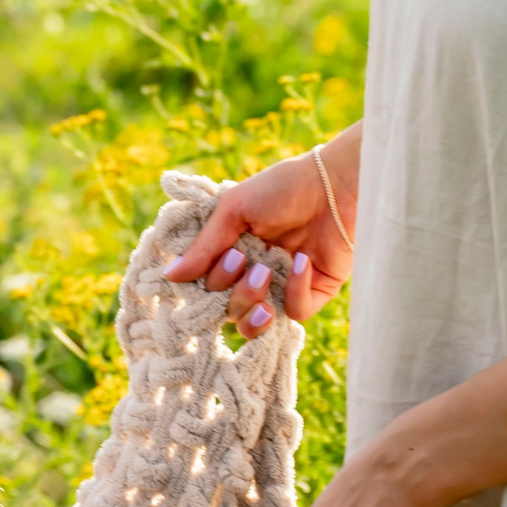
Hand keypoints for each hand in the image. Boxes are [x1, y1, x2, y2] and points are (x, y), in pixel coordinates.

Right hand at [164, 125, 357, 336]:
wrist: (337, 182)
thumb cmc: (284, 187)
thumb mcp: (235, 209)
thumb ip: (204, 246)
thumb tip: (170, 277)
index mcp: (232, 255)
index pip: (208, 290)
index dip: (209, 286)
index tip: (223, 259)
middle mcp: (254, 276)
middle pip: (227, 311)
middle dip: (234, 291)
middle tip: (247, 260)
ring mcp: (283, 288)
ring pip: (255, 323)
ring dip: (254, 303)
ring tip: (265, 273)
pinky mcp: (313, 293)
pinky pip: (295, 314)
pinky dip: (294, 294)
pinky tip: (301, 262)